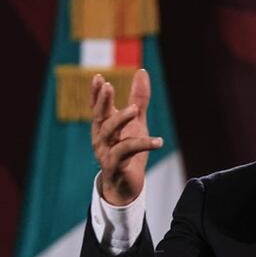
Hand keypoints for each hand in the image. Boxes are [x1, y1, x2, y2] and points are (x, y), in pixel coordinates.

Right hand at [90, 69, 162, 205]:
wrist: (126, 185)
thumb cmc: (129, 151)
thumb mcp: (137, 122)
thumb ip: (139, 98)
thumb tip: (142, 71)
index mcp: (103, 126)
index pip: (97, 106)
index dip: (96, 93)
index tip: (99, 77)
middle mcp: (101, 137)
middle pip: (99, 116)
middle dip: (103, 101)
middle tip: (109, 86)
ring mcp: (105, 151)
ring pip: (109, 133)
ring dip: (121, 119)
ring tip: (135, 110)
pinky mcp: (115, 165)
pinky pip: (127, 152)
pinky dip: (143, 144)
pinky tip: (159, 141)